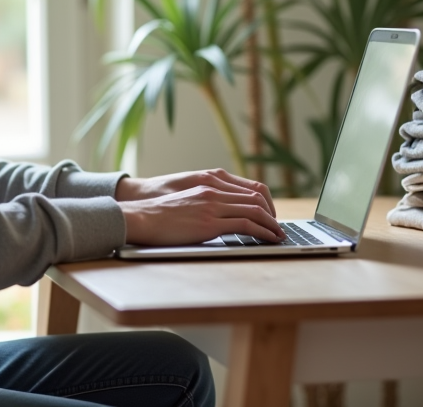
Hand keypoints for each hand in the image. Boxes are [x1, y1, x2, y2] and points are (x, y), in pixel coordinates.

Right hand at [117, 184, 284, 245]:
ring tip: (279, 235)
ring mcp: (213, 206)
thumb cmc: (161, 213)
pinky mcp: (210, 223)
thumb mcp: (189, 200)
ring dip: (272, 224)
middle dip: (273, 215)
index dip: (265, 202)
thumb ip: (207, 202)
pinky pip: (246, 224)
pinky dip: (263, 232)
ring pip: (255, 210)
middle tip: (279, 228)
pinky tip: (268, 239)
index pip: (250, 188)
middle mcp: (215, 191)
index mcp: (210, 183)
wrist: (142, 217)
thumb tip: (221, 216)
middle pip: (257, 198)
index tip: (271, 216)